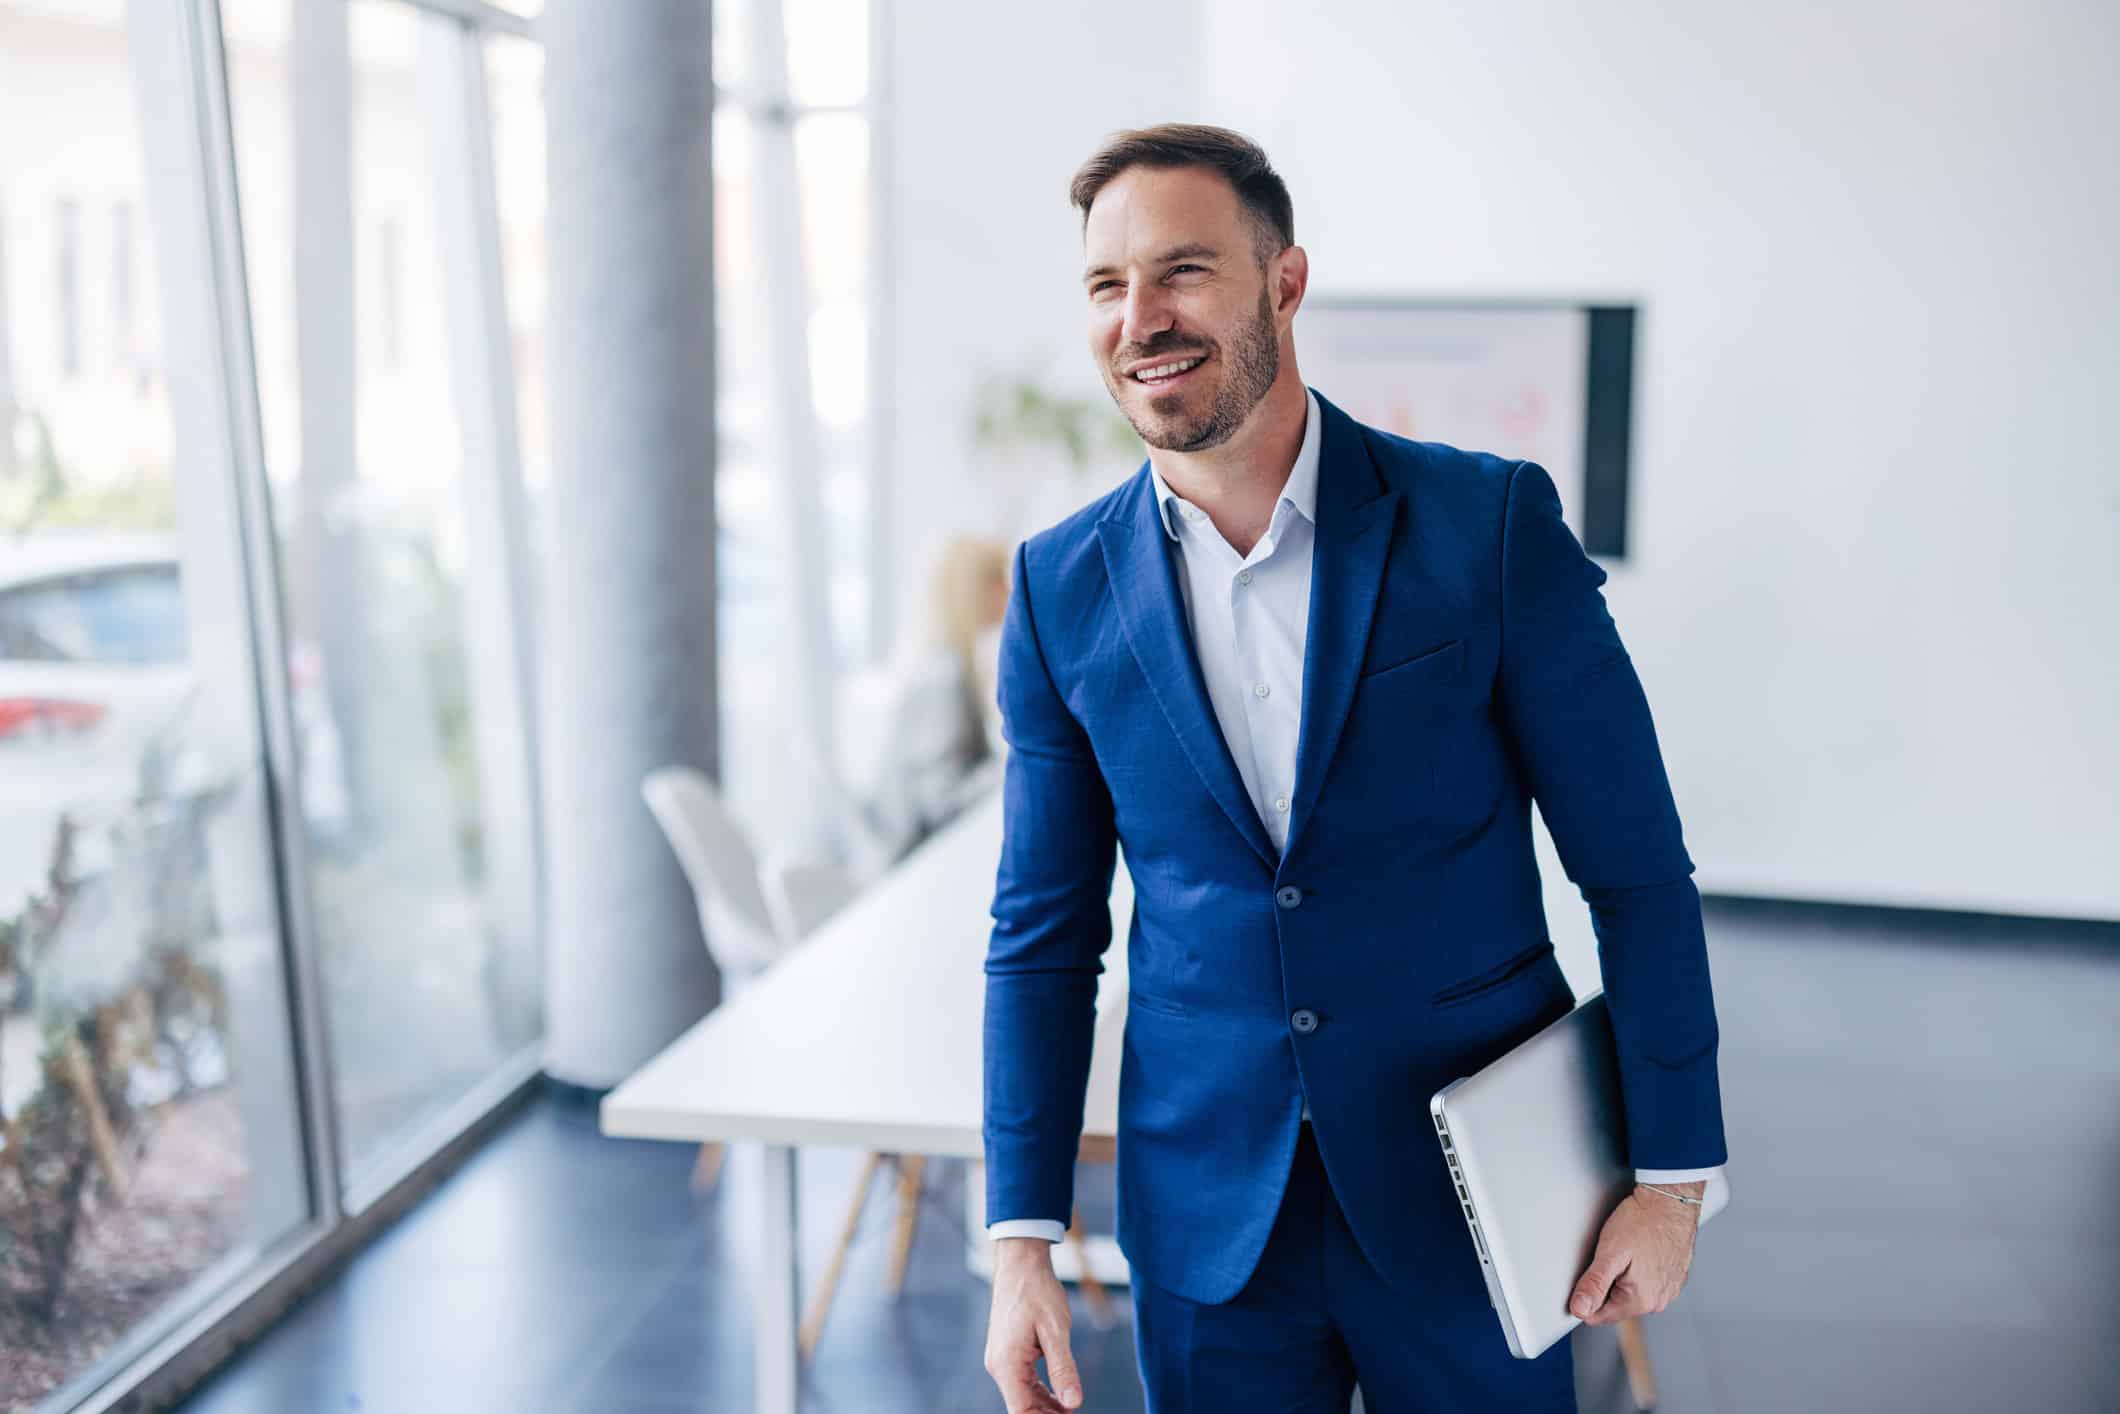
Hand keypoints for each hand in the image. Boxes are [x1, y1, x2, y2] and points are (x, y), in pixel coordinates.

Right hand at [984, 1238, 1083, 1410]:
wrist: (1021, 1263)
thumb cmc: (1037, 1290)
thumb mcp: (1056, 1330)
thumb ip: (1064, 1369)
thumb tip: (1074, 1403)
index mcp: (1007, 1364)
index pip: (1021, 1411)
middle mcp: (999, 1366)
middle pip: (1022, 1407)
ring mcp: (1002, 1359)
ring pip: (1024, 1396)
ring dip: (1046, 1408)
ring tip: (1072, 1413)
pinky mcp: (1008, 1353)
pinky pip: (1024, 1382)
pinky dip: (1042, 1393)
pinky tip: (1062, 1398)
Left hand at [1568, 1181, 1703, 1325]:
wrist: (1671, 1200)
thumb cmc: (1642, 1221)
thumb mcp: (1610, 1252)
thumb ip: (1594, 1284)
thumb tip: (1579, 1310)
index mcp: (1641, 1300)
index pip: (1600, 1316)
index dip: (1586, 1297)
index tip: (1586, 1275)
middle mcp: (1659, 1301)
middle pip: (1616, 1305)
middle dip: (1605, 1285)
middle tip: (1607, 1257)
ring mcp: (1669, 1290)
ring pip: (1631, 1294)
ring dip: (1622, 1278)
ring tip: (1625, 1251)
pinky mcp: (1674, 1278)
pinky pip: (1647, 1283)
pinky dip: (1639, 1271)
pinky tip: (1638, 1250)